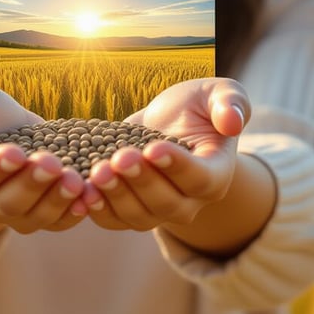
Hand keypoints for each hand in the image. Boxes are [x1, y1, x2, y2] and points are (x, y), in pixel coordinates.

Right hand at [0, 80, 87, 233]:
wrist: (5, 131)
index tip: (16, 152)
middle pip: (5, 204)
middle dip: (31, 184)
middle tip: (52, 164)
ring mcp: (11, 214)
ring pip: (32, 218)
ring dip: (55, 201)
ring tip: (76, 180)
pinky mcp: (39, 215)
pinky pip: (56, 223)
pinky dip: (73, 214)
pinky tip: (89, 198)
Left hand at [81, 78, 250, 230]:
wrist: (167, 123)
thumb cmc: (197, 107)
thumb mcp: (218, 93)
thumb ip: (231, 102)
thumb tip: (232, 122)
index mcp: (216, 174)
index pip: (200, 179)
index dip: (177, 167)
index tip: (152, 148)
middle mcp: (190, 202)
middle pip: (167, 204)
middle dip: (141, 182)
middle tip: (120, 158)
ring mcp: (158, 211)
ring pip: (138, 216)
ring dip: (116, 196)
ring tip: (97, 172)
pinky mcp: (129, 211)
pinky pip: (113, 220)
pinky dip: (96, 209)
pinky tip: (81, 190)